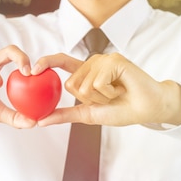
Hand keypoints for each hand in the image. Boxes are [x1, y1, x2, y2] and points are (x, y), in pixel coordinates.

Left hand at [33, 53, 180, 126]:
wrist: (148, 108)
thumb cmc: (122, 110)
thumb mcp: (89, 114)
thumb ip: (65, 114)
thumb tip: (40, 120)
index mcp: (86, 73)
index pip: (62, 62)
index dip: (47, 62)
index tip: (32, 70)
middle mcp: (93, 63)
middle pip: (71, 84)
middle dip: (88, 99)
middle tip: (108, 98)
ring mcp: (104, 59)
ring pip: (84, 85)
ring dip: (100, 97)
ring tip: (116, 93)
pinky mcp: (114, 60)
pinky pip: (98, 82)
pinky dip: (109, 93)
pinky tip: (121, 89)